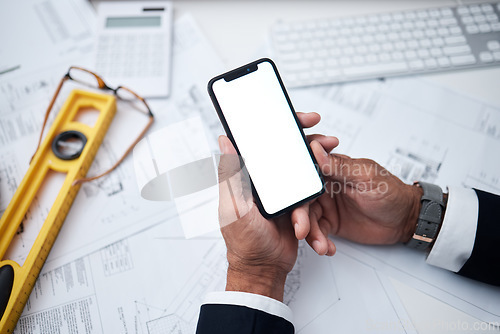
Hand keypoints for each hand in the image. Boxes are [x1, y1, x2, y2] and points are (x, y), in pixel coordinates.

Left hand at [218, 112, 337, 300]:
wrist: (264, 270)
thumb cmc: (245, 241)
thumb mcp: (237, 206)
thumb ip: (232, 174)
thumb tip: (223, 141)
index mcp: (249, 176)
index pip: (265, 143)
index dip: (283, 126)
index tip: (303, 118)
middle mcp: (266, 181)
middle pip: (290, 154)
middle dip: (310, 147)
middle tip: (328, 141)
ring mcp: (282, 193)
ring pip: (303, 177)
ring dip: (315, 181)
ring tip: (312, 204)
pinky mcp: (296, 207)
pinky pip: (310, 200)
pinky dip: (314, 211)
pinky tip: (311, 221)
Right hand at [292, 144, 422, 254]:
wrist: (405, 220)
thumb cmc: (391, 193)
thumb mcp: (366, 176)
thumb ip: (340, 166)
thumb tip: (317, 149)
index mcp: (331, 168)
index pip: (304, 169)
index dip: (292, 180)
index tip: (288, 194)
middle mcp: (325, 186)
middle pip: (301, 198)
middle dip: (299, 216)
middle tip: (302, 230)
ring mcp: (326, 205)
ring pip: (306, 217)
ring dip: (310, 233)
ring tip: (321, 245)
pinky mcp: (330, 222)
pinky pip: (316, 231)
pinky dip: (319, 241)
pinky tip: (326, 248)